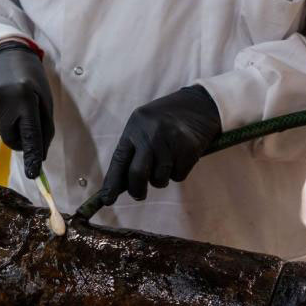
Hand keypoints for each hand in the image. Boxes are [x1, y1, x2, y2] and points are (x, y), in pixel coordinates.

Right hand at [0, 42, 53, 178]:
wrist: (1, 52)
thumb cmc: (29, 78)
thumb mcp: (44, 98)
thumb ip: (44, 128)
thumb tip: (38, 156)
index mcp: (24, 96)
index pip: (29, 133)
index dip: (31, 155)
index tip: (33, 174)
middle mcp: (2, 99)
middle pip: (11, 138)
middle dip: (19, 135)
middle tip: (23, 114)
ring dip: (6, 123)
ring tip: (9, 100)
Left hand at [99, 85, 220, 203]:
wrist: (199, 105)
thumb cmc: (165, 121)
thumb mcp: (144, 127)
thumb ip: (133, 151)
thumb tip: (120, 185)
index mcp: (135, 127)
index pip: (120, 159)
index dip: (112, 182)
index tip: (106, 200)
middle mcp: (151, 133)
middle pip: (138, 174)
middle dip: (137, 190)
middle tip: (139, 195)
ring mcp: (170, 141)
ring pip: (159, 179)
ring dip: (161, 178)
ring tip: (167, 162)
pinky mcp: (188, 149)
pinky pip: (178, 176)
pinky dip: (178, 172)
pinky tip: (181, 156)